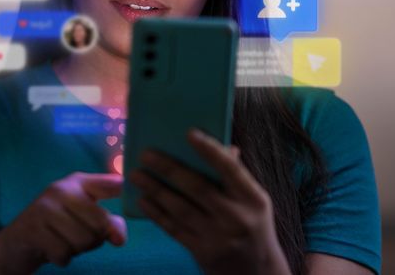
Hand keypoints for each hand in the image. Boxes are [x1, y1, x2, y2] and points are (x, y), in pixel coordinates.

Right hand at [0, 173, 125, 272]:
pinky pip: (64, 253)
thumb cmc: (59, 229)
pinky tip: (52, 250)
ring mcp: (44, 207)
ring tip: (64, 242)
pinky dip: (62, 259)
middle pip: (101, 224)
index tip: (126, 208)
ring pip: (83, 240)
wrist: (16, 244)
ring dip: (77, 250)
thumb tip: (119, 237)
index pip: (112, 185)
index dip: (124, 193)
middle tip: (77, 238)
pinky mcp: (31, 229)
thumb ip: (110, 223)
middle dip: (94, 240)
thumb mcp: (86, 220)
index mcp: (78, 182)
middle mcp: (60, 188)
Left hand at [128, 130, 288, 273]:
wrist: (258, 272)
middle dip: (169, 169)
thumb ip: (239, 178)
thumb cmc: (254, 227)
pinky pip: (174, 228)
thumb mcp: (256, 202)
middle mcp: (237, 217)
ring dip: (155, 190)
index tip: (189, 133)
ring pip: (181, 208)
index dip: (209, 150)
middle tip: (146, 154)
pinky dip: (157, 213)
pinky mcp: (202, 252)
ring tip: (136, 175)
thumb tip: (225, 147)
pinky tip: (144, 201)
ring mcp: (218, 236)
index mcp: (254, 199)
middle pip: (198, 187)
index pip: (230, 168)